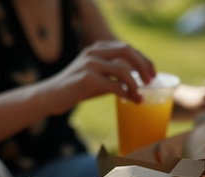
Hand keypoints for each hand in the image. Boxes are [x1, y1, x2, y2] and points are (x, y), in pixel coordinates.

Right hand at [42, 40, 156, 114]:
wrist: (51, 96)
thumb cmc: (76, 88)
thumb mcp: (98, 77)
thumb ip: (114, 75)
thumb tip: (138, 82)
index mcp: (98, 48)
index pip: (127, 48)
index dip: (144, 60)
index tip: (152, 74)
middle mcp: (94, 51)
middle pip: (127, 52)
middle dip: (144, 66)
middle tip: (151, 82)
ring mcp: (89, 63)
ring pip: (122, 70)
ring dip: (135, 85)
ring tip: (139, 98)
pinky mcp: (86, 78)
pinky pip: (113, 85)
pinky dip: (124, 93)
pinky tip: (127, 100)